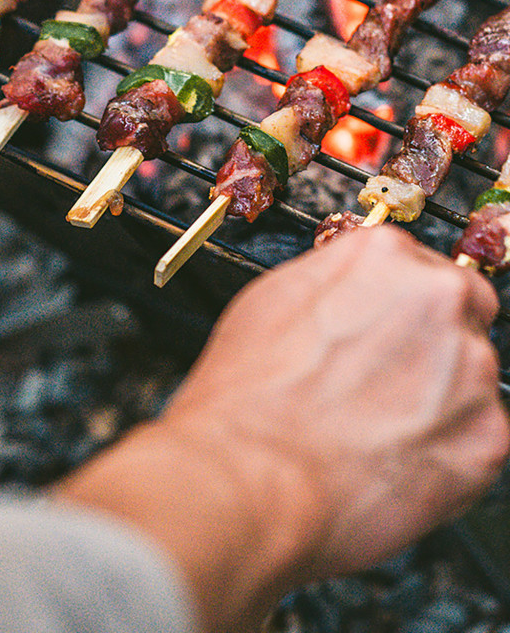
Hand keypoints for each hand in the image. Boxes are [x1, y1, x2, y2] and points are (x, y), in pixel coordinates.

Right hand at [54, 227, 508, 631]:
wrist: (249, 478)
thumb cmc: (247, 397)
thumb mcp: (272, 298)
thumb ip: (336, 279)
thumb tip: (356, 289)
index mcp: (384, 255)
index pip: (420, 265)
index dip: (399, 304)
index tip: (387, 327)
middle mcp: (439, 299)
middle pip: (462, 309)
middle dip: (434, 340)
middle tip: (387, 377)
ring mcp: (471, 368)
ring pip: (471, 376)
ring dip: (439, 396)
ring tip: (376, 426)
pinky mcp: (488, 437)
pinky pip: (477, 435)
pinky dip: (445, 449)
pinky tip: (392, 456)